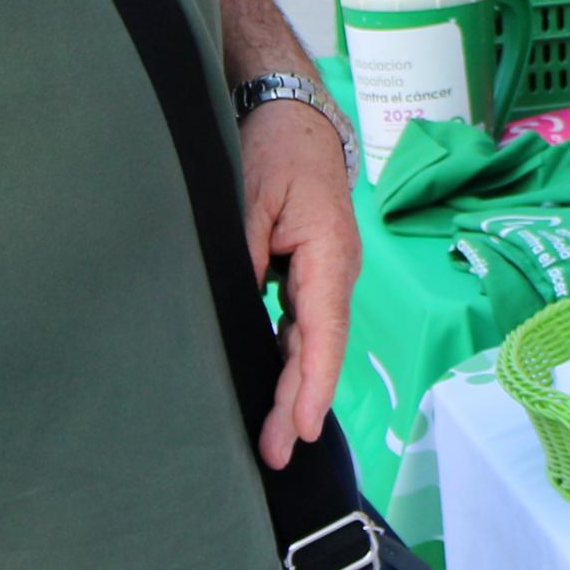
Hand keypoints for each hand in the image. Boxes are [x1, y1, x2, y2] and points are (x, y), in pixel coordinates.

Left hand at [242, 99, 360, 470]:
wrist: (294, 116)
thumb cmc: (277, 150)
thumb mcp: (251, 195)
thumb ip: (244, 252)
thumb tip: (234, 302)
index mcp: (329, 253)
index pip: (324, 330)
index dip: (313, 382)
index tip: (301, 426)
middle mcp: (335, 272)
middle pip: (318, 347)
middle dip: (297, 402)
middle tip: (275, 453)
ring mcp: (324, 276)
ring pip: (311, 342)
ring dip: (294, 388)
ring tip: (273, 441)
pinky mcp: (308, 275)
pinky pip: (302, 327)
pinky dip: (291, 362)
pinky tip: (274, 392)